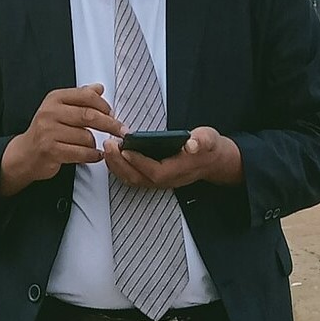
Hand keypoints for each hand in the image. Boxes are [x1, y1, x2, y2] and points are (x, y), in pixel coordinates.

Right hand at [0, 84, 126, 196]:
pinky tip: (95, 155)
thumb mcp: (60, 109)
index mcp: (55, 99)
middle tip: (121, 130)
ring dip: (95, 144)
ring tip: (94, 146)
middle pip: (89, 116)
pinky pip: (81, 153)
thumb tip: (99, 88)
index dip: (104, 105)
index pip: (86, 96)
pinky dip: (93, 155)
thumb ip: (80, 98)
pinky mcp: (51, 150)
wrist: (25, 154)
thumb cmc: (46, 131)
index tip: (113, 113)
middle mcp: (50, 113)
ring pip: (86, 137)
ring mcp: (49, 132)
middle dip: (110, 124)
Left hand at [103, 126, 242, 191]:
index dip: (138, 161)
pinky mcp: (153, 178)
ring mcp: (158, 181)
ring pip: (132, 179)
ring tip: (107, 148)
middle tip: (109, 145)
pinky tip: (113, 155)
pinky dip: (120, 168)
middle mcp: (166, 180)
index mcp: (178, 170)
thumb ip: (202, 141)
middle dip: (120, 163)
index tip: (124, 148)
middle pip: (138, 178)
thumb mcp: (209, 139)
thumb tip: (192, 144)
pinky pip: (132, 177)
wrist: (212, 160)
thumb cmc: (207, 148)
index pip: (154, 171)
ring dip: (116, 166)